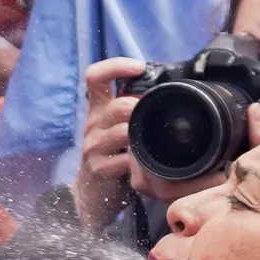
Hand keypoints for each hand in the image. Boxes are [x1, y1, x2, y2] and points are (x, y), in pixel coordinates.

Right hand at [74, 58, 145, 231]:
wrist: (92, 193)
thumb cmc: (113, 156)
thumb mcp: (118, 128)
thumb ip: (133, 110)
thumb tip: (167, 91)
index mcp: (98, 109)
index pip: (95, 77)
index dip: (116, 66)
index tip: (139, 67)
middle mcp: (92, 123)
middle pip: (118, 105)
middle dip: (143, 111)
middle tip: (157, 119)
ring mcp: (93, 146)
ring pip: (123, 131)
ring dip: (143, 137)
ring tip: (153, 144)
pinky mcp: (98, 167)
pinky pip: (125, 159)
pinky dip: (140, 162)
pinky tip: (146, 166)